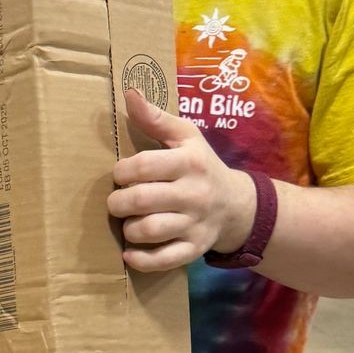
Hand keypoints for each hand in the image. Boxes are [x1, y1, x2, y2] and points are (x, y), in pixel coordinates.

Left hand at [109, 90, 256, 270]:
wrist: (236, 204)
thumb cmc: (201, 165)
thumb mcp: (185, 136)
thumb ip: (155, 118)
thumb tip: (128, 92)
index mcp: (189, 162)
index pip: (142, 165)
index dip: (121, 171)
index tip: (120, 174)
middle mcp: (194, 194)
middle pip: (141, 200)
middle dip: (118, 201)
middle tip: (117, 201)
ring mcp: (195, 224)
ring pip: (149, 230)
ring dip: (128, 228)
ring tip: (128, 221)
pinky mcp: (194, 249)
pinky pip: (164, 260)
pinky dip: (141, 260)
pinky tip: (129, 253)